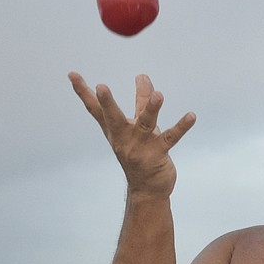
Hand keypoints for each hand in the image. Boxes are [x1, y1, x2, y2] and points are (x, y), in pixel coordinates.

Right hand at [68, 72, 194, 197]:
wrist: (147, 189)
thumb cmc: (140, 152)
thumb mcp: (138, 125)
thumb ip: (142, 100)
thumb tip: (143, 75)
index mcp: (114, 130)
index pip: (95, 109)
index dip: (83, 92)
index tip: (72, 74)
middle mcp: (124, 137)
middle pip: (113, 117)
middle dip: (107, 103)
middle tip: (100, 86)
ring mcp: (140, 146)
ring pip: (146, 124)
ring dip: (152, 109)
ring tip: (159, 95)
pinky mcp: (158, 154)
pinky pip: (171, 137)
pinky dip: (181, 126)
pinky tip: (191, 116)